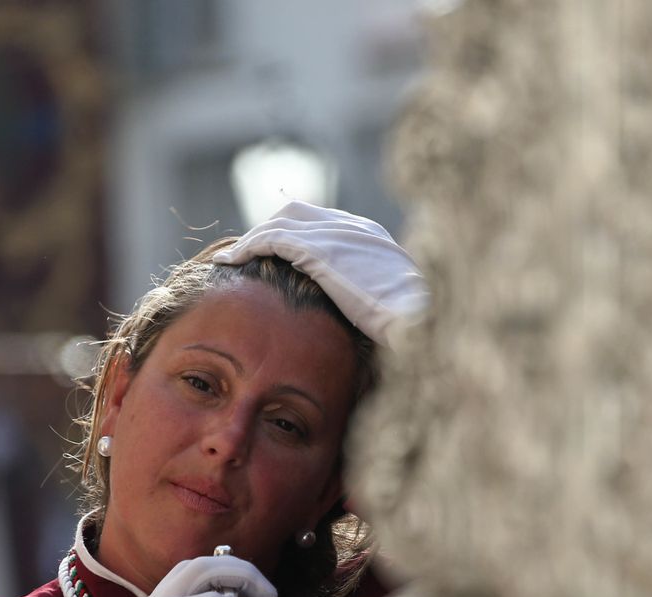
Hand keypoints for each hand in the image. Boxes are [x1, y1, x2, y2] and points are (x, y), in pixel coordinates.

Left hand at [211, 200, 427, 349]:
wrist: (420, 322)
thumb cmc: (413, 328)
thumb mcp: (391, 306)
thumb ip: (369, 299)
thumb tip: (358, 322)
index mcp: (372, 236)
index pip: (322, 222)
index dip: (293, 234)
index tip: (273, 254)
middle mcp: (353, 226)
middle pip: (297, 213)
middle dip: (268, 230)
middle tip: (245, 254)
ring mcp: (338, 234)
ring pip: (280, 222)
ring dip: (252, 238)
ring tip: (231, 258)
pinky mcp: (321, 249)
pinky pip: (273, 239)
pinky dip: (249, 247)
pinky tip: (232, 262)